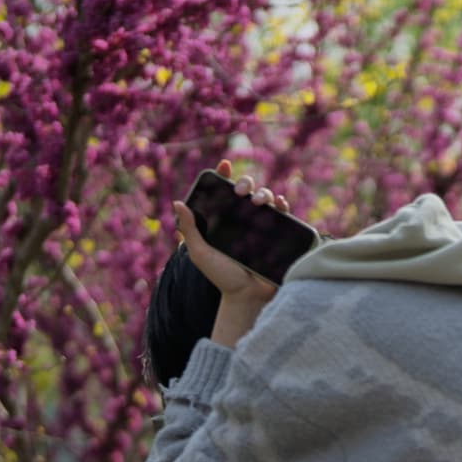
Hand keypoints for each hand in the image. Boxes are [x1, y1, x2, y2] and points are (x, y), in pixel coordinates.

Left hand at [171, 159, 291, 347]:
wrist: (247, 296)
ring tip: (258, 201)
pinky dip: (283, 204)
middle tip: (240, 192)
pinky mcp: (279, 234)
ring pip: (266, 198)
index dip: (224, 176)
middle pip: (247, 190)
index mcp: (224, 220)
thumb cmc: (221, 276)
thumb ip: (189, 229)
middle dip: (245, 183)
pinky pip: (284, 214)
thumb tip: (177, 203)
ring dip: (264, 192)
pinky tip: (279, 204)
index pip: (223, 192)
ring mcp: (262, 226)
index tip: (224, 165)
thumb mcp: (199, 253)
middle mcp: (243, 219)